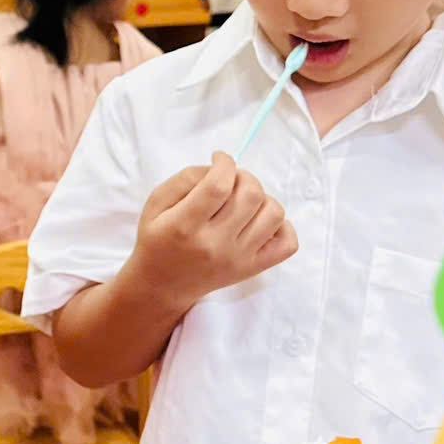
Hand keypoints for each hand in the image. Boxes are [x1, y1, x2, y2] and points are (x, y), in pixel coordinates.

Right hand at [130, 154, 295, 312]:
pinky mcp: (252, 269)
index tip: (219, 159)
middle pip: (251, 195)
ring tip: (243, 201)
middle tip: (230, 180)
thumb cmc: (158, 238)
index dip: (225, 163)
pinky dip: (280, 226)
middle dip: (244, 176)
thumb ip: (186, 177)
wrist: (162, 285)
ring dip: (262, 198)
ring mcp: (238, 259)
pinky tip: (259, 222)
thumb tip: (221, 167)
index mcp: (185, 226)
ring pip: (274, 214)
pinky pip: (287, 243)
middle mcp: (215, 245)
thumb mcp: (156, 203)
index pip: (218, 186)